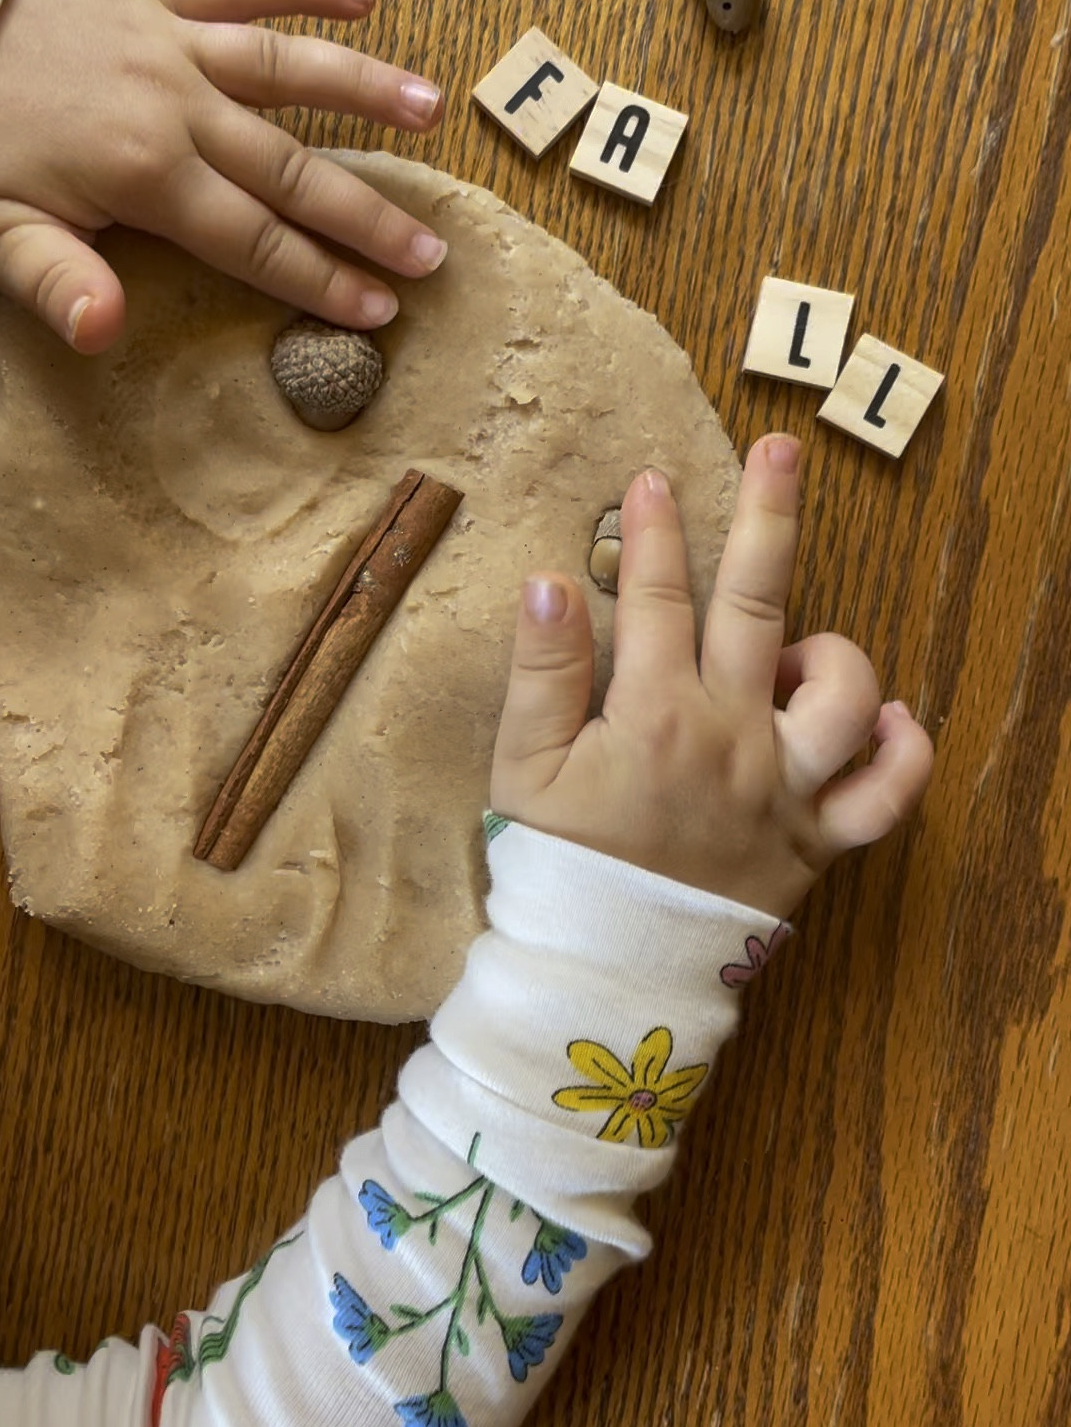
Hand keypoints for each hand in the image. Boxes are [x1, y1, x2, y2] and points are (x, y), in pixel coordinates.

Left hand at [0, 0, 447, 352]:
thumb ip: (55, 282)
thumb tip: (104, 333)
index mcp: (141, 172)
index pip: (252, 239)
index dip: (320, 279)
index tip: (378, 309)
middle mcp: (173, 103)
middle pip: (290, 169)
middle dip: (366, 215)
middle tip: (430, 252)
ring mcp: (168, 40)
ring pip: (286, 66)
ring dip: (363, 86)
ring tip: (432, 108)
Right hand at [491, 435, 933, 917]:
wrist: (603, 976)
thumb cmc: (557, 873)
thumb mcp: (521, 772)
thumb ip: (540, 674)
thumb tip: (549, 582)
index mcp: (654, 717)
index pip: (653, 598)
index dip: (652, 533)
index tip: (652, 481)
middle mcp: (731, 741)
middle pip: (758, 607)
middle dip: (767, 519)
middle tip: (780, 450)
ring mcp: (783, 792)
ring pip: (844, 698)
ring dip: (833, 654)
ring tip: (800, 651)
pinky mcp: (815, 843)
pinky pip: (887, 798)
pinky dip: (904, 754)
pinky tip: (894, 721)